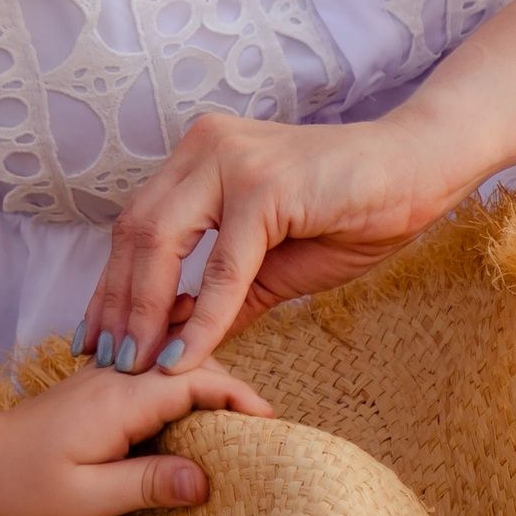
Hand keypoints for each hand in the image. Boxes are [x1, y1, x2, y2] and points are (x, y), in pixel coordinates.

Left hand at [0, 351, 272, 515]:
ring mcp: (107, 378)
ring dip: (209, 384)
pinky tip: (194, 419)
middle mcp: (117, 377)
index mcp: (120, 399)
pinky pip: (154, 377)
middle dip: (233, 387)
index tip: (272, 424)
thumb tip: (206, 481)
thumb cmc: (22, 484)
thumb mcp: (86, 498)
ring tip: (239, 425)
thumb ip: (147, 484)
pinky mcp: (100, 389)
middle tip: (264, 430)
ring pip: (174, 366)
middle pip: (192, 363)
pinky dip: (183, 390)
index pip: (196, 379)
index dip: (240, 397)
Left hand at [80, 112, 451, 381]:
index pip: (135, 224)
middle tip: (104, 361)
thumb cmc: (354, 210)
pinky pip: (222, 266)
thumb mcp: (272, 263)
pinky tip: (186, 357)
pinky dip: (202, 317)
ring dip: (145, 312)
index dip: (112, 284)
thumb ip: (224, 295)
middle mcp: (204, 148)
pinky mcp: (263, 186)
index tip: (97, 337)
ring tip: (135, 367)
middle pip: (134, 231)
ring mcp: (231, 161)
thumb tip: (178, 344)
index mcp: (200, 156)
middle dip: (116, 303)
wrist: (419, 170)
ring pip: (162, 242)